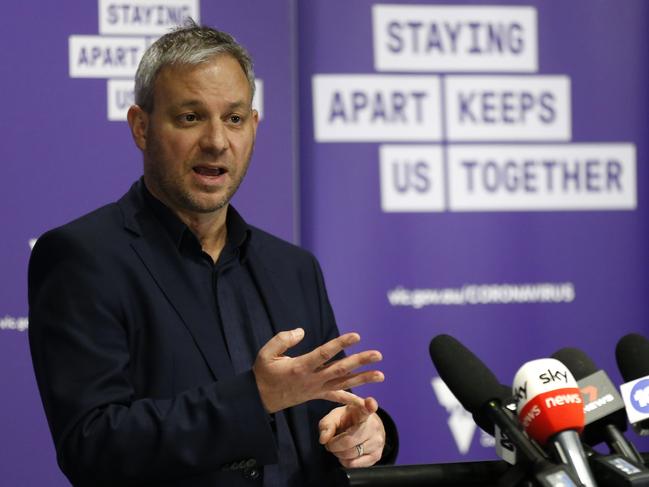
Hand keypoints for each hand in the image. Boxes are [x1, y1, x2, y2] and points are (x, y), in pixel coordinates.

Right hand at [252, 328, 383, 412]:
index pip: (324, 354)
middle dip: (360, 362)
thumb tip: (301, 331)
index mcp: (300, 367)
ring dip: (363, 379)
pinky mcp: (318, 395)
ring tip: (381, 375)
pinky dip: (352, 400)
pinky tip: (367, 402)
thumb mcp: (266, 353)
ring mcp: (317, 389)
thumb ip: (283, 339)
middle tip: (378, 354)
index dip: (340, 344)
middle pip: (340, 370)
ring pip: (344, 384)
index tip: (356, 336)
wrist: (261, 399)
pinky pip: (337, 398)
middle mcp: (312, 379)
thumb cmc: (264, 372)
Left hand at [319, 396, 385, 467]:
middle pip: (348, 441)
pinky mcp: (377, 456)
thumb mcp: (336, 416)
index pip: (368, 408)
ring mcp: (378, 442)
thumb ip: (327, 424)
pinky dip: (345, 461)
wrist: (366, 427)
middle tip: (330, 442)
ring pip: (350, 455)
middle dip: (333, 445)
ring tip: (339, 446)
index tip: (369, 403)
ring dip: (338, 453)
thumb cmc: (349, 419)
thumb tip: (324, 439)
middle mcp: (374, 426)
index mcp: (363, 412)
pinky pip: (354, 464)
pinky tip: (346, 453)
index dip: (369, 405)